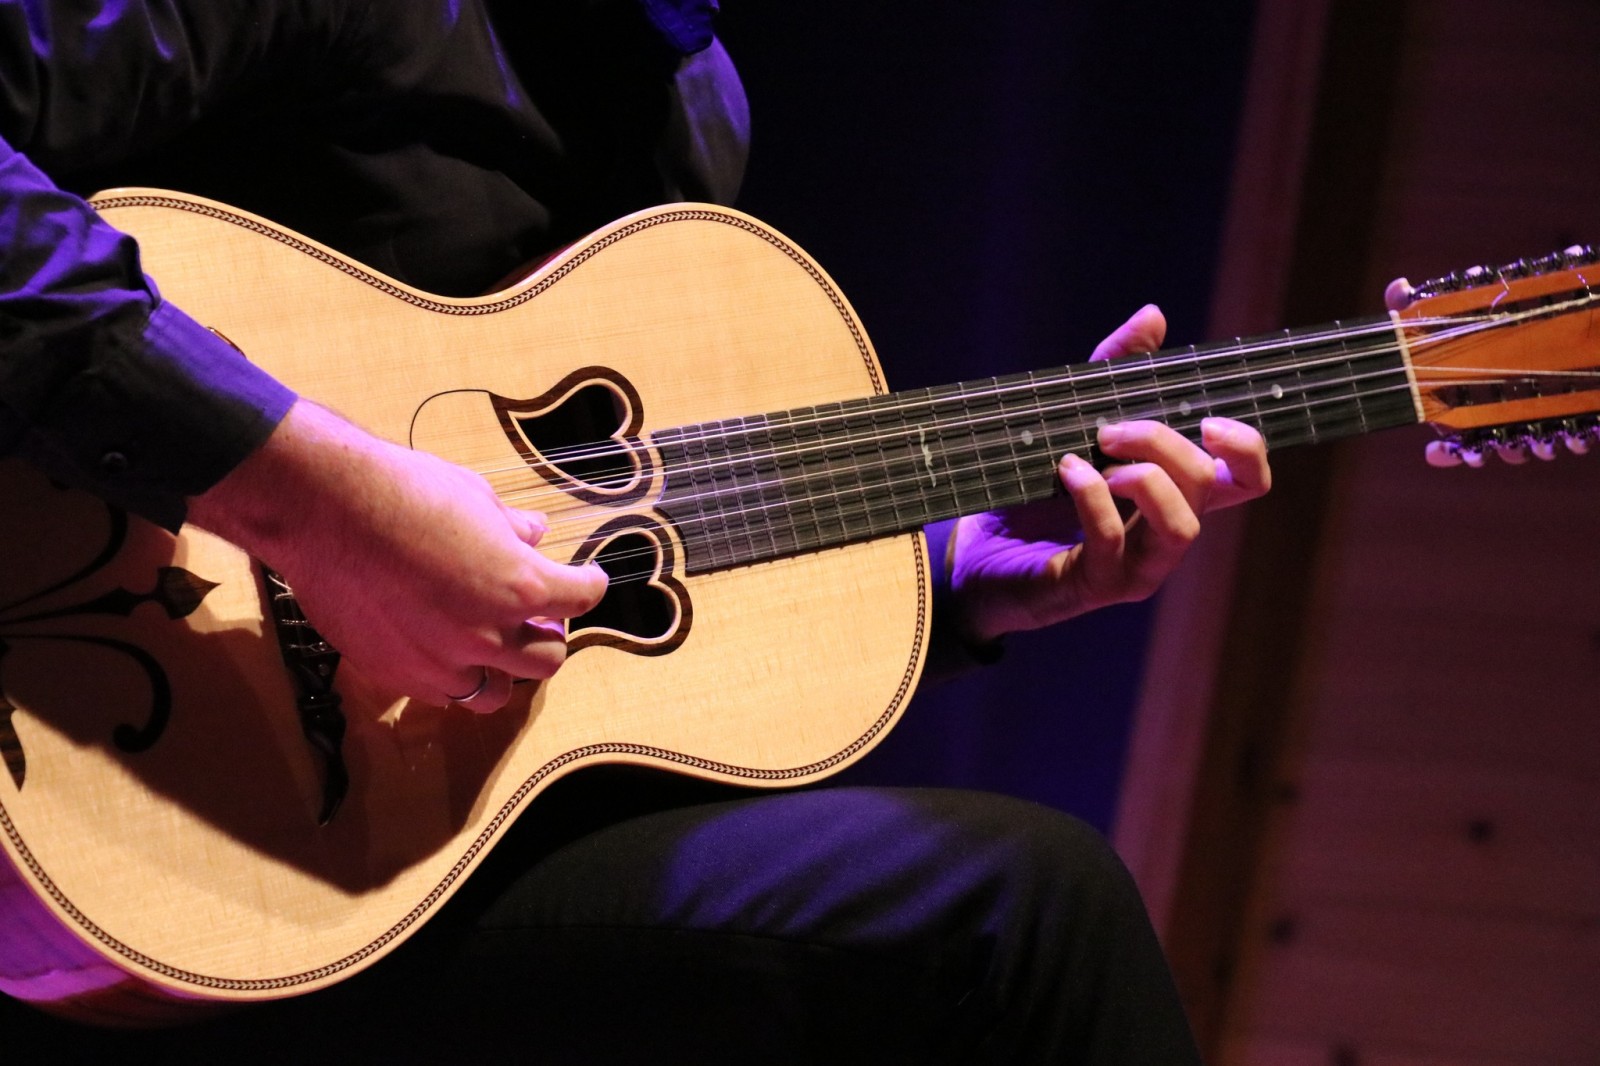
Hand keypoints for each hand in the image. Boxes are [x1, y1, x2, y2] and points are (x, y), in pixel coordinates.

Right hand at [189, 401, 606, 710]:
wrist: (324, 509)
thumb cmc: (402, 491)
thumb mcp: (473, 497)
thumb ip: (510, 526)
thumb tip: (533, 532)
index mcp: (518, 587)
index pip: (580, 599)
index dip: (589, 585)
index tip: (586, 579)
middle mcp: (487, 635)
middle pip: (547, 659)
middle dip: (546, 635)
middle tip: (534, 615)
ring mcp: (441, 663)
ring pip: (495, 694)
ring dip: (502, 671)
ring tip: (491, 644)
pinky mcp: (397, 675)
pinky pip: (441, 694)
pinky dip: (450, 676)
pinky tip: (440, 649)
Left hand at [946, 305, 1270, 644]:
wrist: (973, 553)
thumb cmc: (1029, 492)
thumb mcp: (1070, 419)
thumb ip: (1112, 370)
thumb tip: (1154, 316)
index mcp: (1170, 496)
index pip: (1243, 482)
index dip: (1247, 451)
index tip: (1210, 419)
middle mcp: (1162, 534)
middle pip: (1210, 488)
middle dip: (1166, 442)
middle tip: (1111, 427)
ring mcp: (1134, 567)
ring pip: (1181, 528)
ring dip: (1146, 478)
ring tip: (1099, 453)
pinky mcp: (1093, 585)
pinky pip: (1113, 543)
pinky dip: (1094, 499)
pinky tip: (1068, 472)